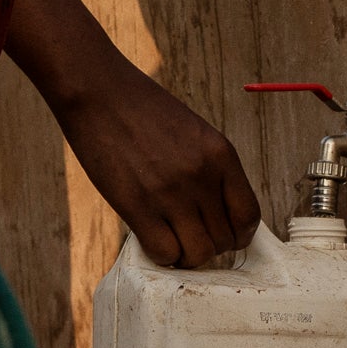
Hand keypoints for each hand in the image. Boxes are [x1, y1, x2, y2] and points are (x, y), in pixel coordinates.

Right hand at [58, 63, 263, 267]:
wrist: (98, 91)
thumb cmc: (143, 111)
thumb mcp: (194, 133)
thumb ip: (211, 170)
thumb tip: (219, 213)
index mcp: (221, 155)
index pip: (248, 216)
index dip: (238, 235)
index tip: (223, 235)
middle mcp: (202, 176)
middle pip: (224, 241)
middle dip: (209, 246)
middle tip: (190, 236)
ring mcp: (170, 193)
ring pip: (198, 254)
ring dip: (186, 256)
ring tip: (172, 240)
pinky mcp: (137, 206)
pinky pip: (165, 253)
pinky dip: (162, 255)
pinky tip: (152, 238)